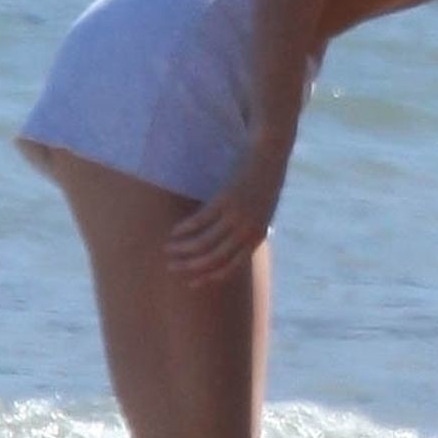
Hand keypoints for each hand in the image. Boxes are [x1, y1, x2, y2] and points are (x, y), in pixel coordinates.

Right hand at [165, 146, 284, 285]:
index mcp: (257, 237)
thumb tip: (232, 243)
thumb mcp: (262, 211)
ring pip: (204, 242)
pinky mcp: (226, 200)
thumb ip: (249, 229)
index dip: (208, 277)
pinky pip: (201, 221)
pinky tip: (174, 232)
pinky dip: (185, 229)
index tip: (190, 282)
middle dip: (190, 266)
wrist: (270, 155)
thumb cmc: (263, 182)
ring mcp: (237, 216)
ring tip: (168, 250)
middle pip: (213, 258)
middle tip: (172, 267)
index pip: (230, 267)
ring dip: (183, 248)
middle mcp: (247, 231)